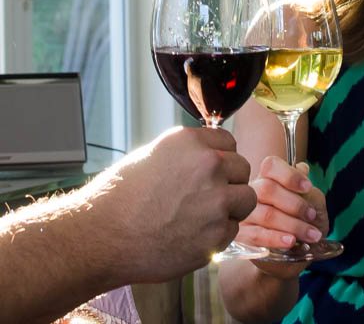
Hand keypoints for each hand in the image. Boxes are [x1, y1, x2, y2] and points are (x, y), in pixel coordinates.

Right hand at [80, 126, 256, 284]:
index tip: (211, 170)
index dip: (222, 157)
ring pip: (246, 199)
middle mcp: (209, 165)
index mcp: (192, 142)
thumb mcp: (156, 155)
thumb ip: (190, 152)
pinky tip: (193, 235)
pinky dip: (218, 234)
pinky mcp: (217, 233)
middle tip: (207, 196)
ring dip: (231, 208)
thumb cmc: (122, 197)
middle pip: (243, 168)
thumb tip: (214, 152)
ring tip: (204, 216)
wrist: (102, 237)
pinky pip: (233, 229)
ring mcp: (216, 200)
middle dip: (230, 181)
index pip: (229, 141)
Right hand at [236, 156, 328, 250]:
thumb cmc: (303, 221)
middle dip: (295, 204)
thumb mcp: (312, 202)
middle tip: (312, 215)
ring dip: (293, 225)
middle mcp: (252, 192)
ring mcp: (244, 214)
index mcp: (268, 178)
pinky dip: (277, 238)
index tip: (308, 187)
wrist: (296, 252)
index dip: (289, 175)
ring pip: (266, 214)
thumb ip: (307, 188)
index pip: (271, 166)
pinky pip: (257, 235)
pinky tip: (291, 241)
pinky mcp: (242, 236)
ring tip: (311, 235)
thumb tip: (302, 169)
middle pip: (267, 189)